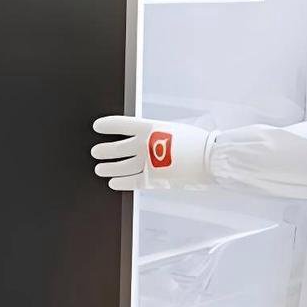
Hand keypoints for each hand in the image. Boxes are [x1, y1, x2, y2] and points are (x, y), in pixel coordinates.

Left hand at [91, 116, 215, 190]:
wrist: (210, 158)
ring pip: (119, 166)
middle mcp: (144, 144)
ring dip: (108, 167)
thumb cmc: (197, 142)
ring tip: (100, 168)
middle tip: (96, 152)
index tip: (97, 127)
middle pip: (116, 148)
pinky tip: (113, 182)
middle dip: (103, 151)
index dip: (107, 125)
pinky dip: (120, 182)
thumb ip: (157, 135)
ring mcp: (147, 163)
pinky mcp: (153, 179)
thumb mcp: (173, 130)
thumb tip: (148, 139)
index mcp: (150, 127)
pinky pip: (131, 182)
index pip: (120, 124)